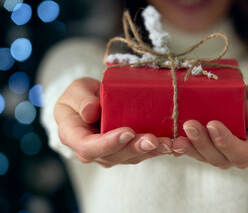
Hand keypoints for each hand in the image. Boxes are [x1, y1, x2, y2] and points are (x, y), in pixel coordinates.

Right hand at [54, 77, 172, 167]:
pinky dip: (158, 149)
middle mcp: (93, 151)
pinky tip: (173, 144)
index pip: (89, 147)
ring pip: (132, 157)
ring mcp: (111, 153)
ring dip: (152, 151)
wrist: (90, 105)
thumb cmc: (80, 97)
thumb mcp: (75, 90)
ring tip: (169, 143)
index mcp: (74, 137)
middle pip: (115, 155)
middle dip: (136, 148)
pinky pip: (142, 153)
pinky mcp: (127, 151)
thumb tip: (89, 111)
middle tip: (154, 140)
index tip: (127, 131)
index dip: (108, 143)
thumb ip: (80, 99)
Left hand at [172, 83, 247, 168]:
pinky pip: (195, 152)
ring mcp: (223, 154)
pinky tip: (170, 142)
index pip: (244, 152)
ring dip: (190, 148)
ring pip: (205, 157)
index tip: (213, 124)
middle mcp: (239, 154)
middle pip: (220, 158)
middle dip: (203, 143)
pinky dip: (182, 148)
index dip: (227, 142)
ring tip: (176, 137)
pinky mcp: (208, 149)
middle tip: (190, 125)